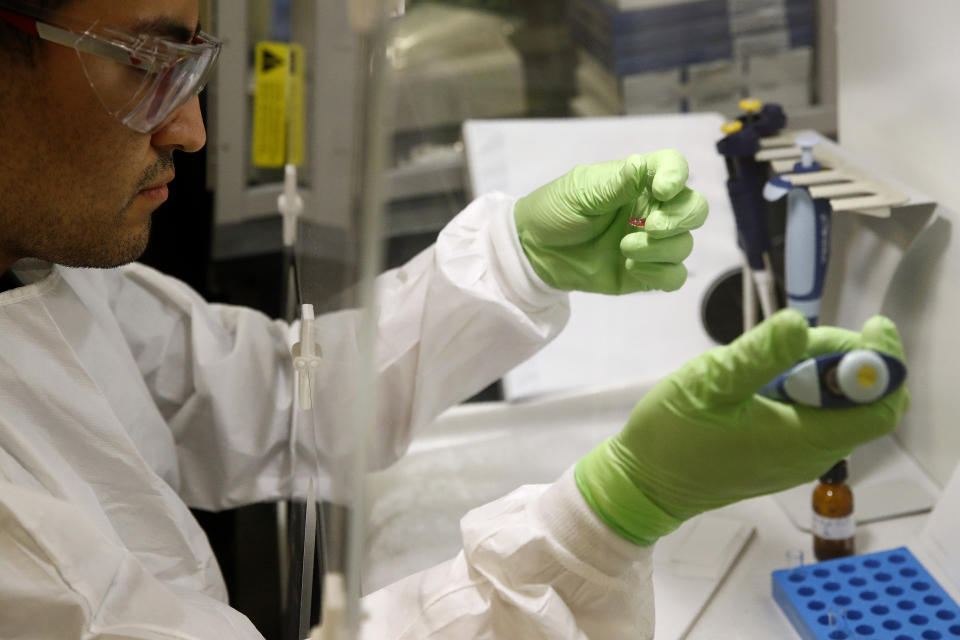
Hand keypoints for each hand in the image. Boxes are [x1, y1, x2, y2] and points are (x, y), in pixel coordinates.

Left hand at [513, 151, 708, 293]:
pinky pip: (673, 276)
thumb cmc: (555, 210)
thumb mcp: (581, 192)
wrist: (534, 251)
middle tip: (648, 225)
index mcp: (638, 181)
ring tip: (624, 248)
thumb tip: (641, 165)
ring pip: (684, 245)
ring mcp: (650, 242)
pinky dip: (660, 273)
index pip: (674, 167)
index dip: (677, 176)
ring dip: (660, 248)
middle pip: (694, 209)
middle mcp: (651, 209)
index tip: (662, 189)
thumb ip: (615, 183)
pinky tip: (631, 266)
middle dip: (679, 218)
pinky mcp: (644, 272)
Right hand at [575, 309, 909, 545]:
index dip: (887, 364)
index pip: (880, 407)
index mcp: (803, 440)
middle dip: (844, 362)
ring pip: (835, 411)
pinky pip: (811, 421)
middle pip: (860, 405)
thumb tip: (799, 322)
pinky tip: (764, 380)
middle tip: (802, 336)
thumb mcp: (710, 383)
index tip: (870, 326)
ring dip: (819, 375)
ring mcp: (795, 460)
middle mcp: (810, 455)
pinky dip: (802, 392)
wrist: (642, 484)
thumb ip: (759, 354)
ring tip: (774, 356)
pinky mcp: (778, 459)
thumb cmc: (672, 436)